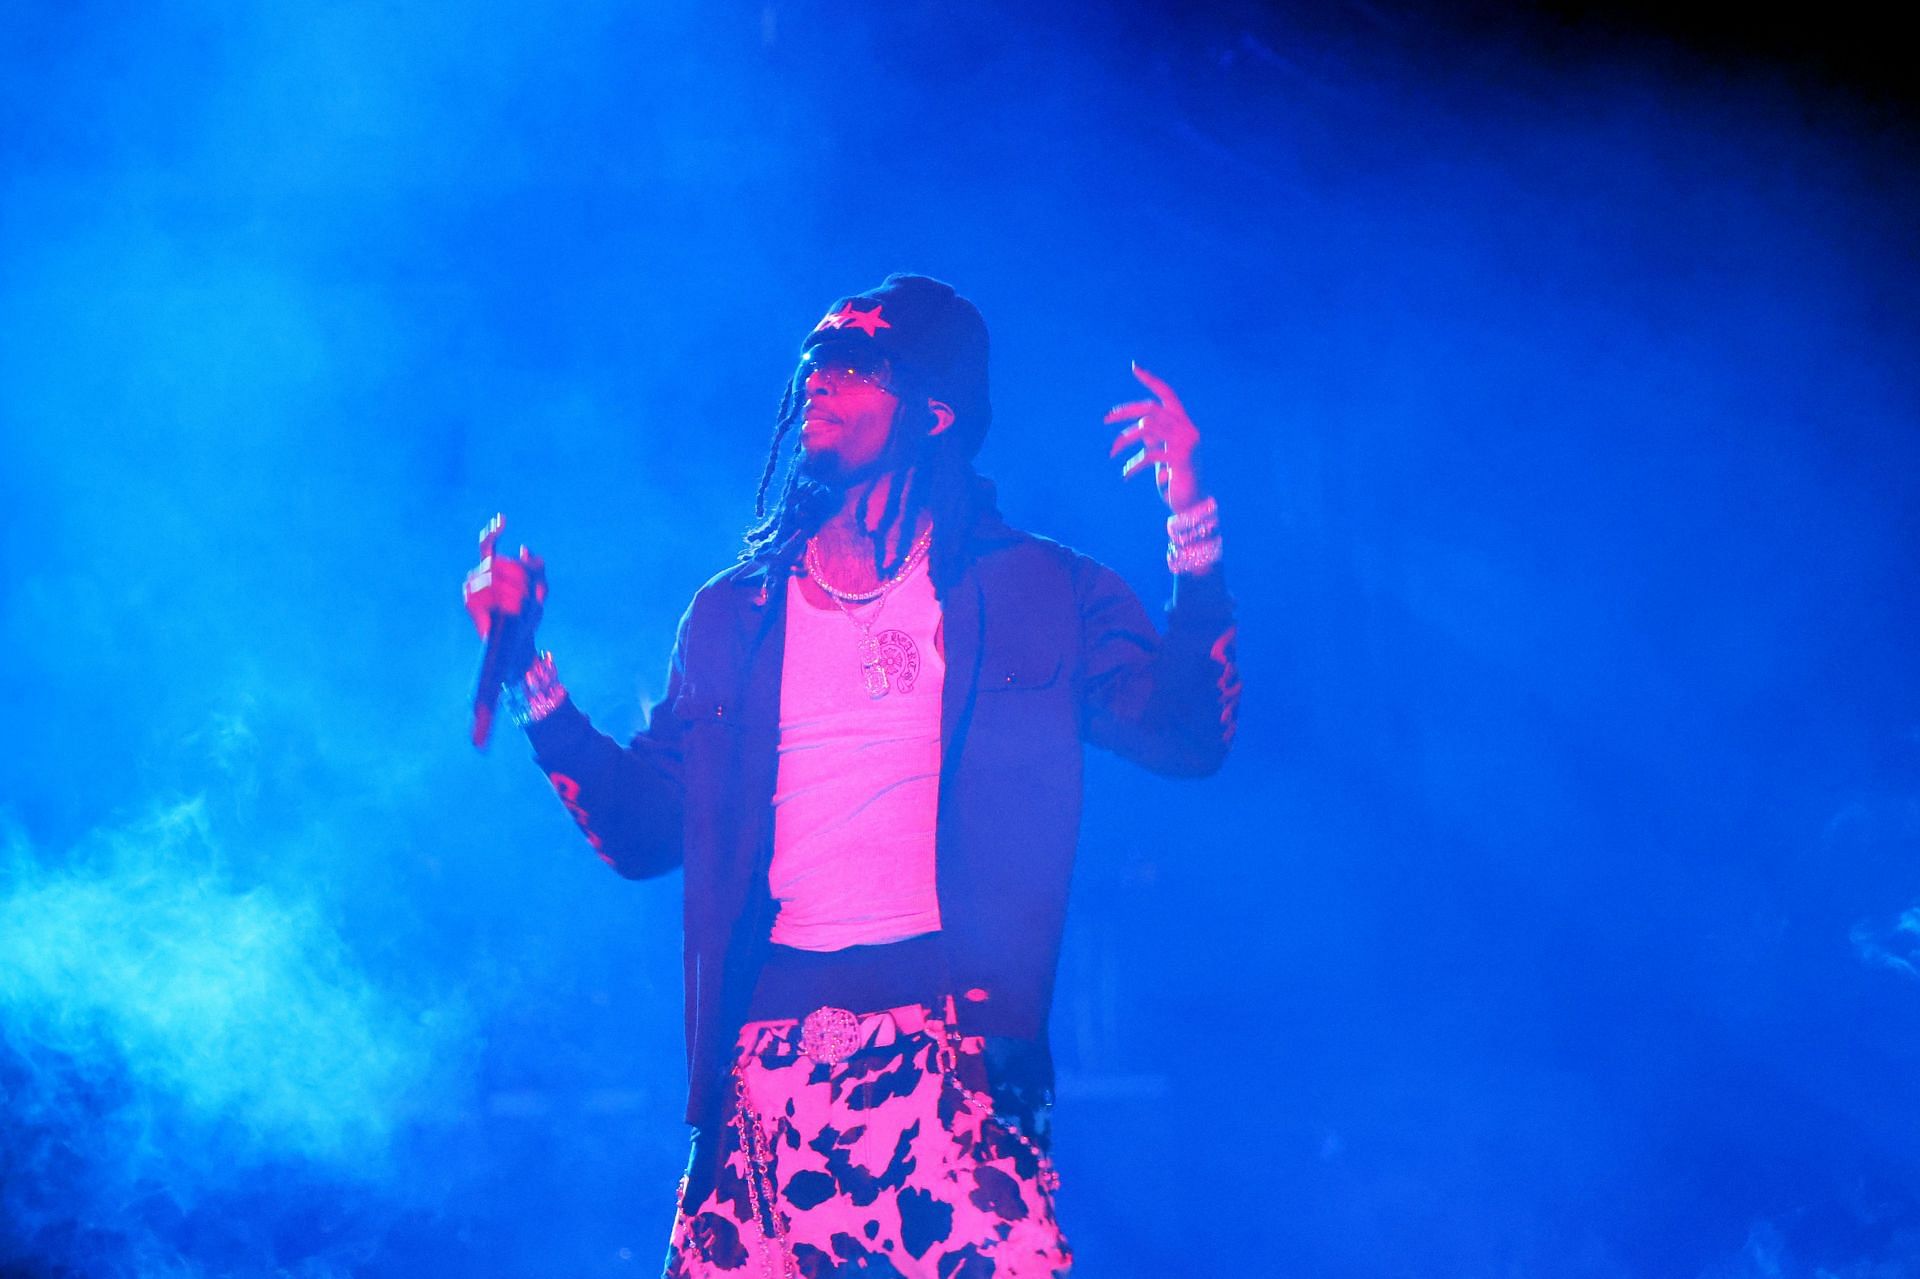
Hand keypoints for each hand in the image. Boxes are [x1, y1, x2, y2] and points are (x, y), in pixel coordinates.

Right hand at [462, 513, 546, 641]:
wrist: (518, 642)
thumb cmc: (527, 618)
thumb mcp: (539, 591)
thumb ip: (536, 569)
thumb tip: (526, 549)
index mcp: (493, 570)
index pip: (488, 545)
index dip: (493, 532)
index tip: (502, 520)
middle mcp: (479, 575)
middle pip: (499, 561)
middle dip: (519, 578)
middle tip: (530, 596)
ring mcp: (471, 587)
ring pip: (494, 574)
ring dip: (514, 591)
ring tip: (521, 606)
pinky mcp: (469, 600)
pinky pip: (488, 589)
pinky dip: (503, 598)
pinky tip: (508, 610)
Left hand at [1105, 362, 1207, 514]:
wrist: (1192, 504)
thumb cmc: (1174, 478)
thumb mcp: (1161, 453)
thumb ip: (1153, 438)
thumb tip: (1131, 432)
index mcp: (1183, 423)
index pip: (1167, 394)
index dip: (1151, 380)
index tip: (1134, 367)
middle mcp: (1187, 427)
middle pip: (1150, 409)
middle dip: (1125, 411)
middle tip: (1105, 419)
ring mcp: (1186, 442)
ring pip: (1146, 428)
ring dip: (1125, 440)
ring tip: (1112, 453)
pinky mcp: (1181, 458)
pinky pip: (1149, 455)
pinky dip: (1133, 465)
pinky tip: (1125, 475)